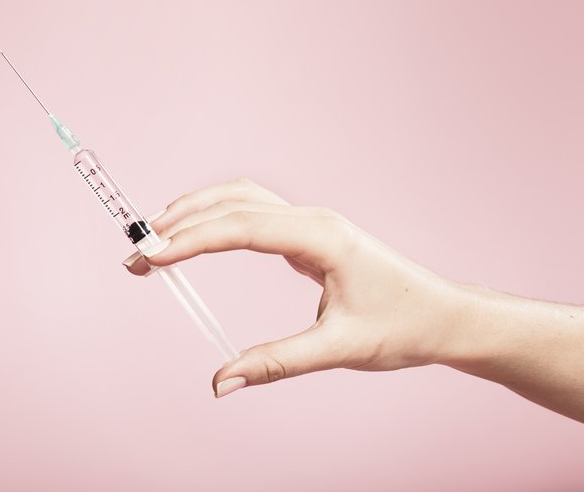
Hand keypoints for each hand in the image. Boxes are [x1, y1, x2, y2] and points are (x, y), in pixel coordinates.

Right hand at [122, 179, 465, 397]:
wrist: (445, 316)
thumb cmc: (404, 326)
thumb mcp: (340, 348)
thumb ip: (276, 363)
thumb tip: (220, 382)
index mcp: (321, 236)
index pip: (241, 227)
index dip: (191, 239)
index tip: (151, 256)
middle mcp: (313, 220)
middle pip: (233, 203)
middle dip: (182, 223)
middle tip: (138, 253)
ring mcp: (311, 223)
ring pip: (241, 201)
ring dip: (196, 213)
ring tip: (155, 239)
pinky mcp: (309, 236)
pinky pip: (253, 215)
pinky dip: (217, 220)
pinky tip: (198, 236)